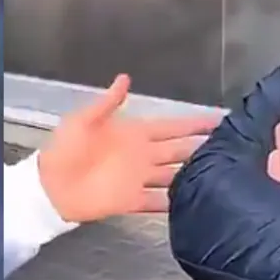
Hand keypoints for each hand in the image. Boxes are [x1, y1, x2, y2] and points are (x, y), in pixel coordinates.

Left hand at [38, 74, 221, 222]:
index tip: (219, 120)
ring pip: (175, 174)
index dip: (194, 123)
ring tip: (220, 172)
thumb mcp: (83, 120)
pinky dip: (175, 202)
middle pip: (180, 150)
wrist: (48, 186)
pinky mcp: (132, 200)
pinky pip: (159, 201)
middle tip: (231, 145)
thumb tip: (125, 78)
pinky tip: (195, 201)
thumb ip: (107, 103)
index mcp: (135, 133)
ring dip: (194, 173)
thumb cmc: (64, 149)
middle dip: (203, 147)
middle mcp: (143, 155)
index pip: (172, 126)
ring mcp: (139, 178)